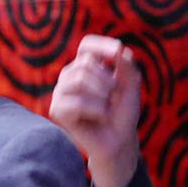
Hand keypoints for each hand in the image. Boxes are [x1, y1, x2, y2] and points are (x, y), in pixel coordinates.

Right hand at [49, 34, 144, 186]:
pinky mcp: (57, 110)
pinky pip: (77, 102)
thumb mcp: (131, 84)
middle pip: (85, 62)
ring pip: (79, 78)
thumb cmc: (123, 112)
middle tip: (114, 96)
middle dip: (107, 79)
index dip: (102, 46)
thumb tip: (119, 49)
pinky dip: (96, 110)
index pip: (87, 45)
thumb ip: (126, 65)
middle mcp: (70, 76)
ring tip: (106, 107)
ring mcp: (61, 92)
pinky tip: (99, 117)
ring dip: (101, 95)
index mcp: (85, 66)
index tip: (118, 53)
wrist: (119, 141)